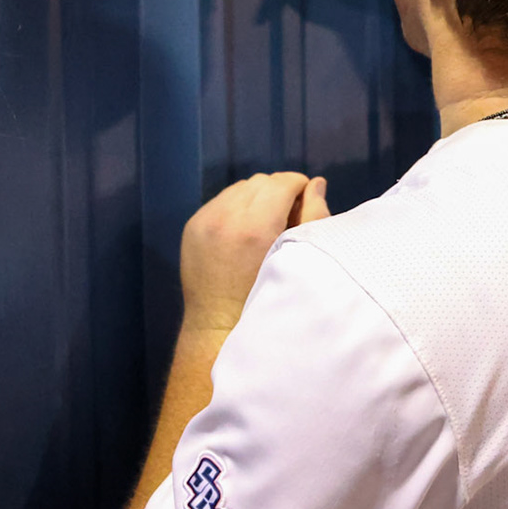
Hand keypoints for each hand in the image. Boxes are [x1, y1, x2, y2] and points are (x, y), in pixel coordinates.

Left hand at [179, 173, 329, 333]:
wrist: (220, 327)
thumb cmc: (268, 298)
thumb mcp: (299, 259)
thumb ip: (314, 216)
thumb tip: (315, 184)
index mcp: (256, 226)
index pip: (283, 182)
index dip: (300, 187)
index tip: (305, 202)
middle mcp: (226, 216)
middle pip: (261, 182)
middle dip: (278, 192)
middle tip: (287, 216)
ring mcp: (205, 220)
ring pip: (239, 189)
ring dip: (256, 198)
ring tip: (264, 224)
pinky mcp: (192, 226)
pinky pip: (220, 202)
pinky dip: (235, 208)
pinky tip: (242, 231)